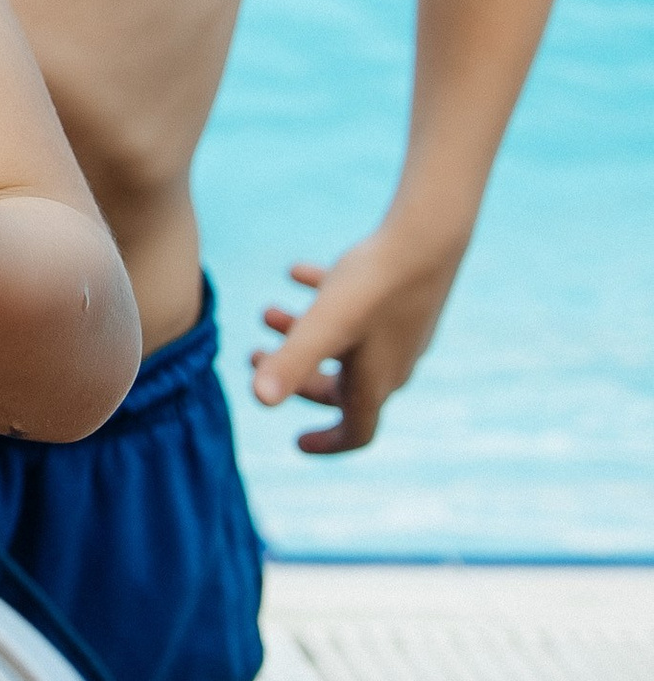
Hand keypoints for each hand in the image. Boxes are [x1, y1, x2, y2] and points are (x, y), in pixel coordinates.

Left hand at [251, 232, 463, 454]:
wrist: (428, 238)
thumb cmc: (373, 287)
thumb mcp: (324, 326)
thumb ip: (291, 362)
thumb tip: (258, 401)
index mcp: (376, 383)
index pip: (356, 432)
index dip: (326, 443)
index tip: (296, 442)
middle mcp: (394, 365)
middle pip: (341, 388)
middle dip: (295, 377)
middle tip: (252, 357)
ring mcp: (403, 333)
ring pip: (346, 346)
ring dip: (302, 334)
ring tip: (266, 313)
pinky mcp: (405, 302)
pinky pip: (360, 308)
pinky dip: (325, 296)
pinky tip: (295, 272)